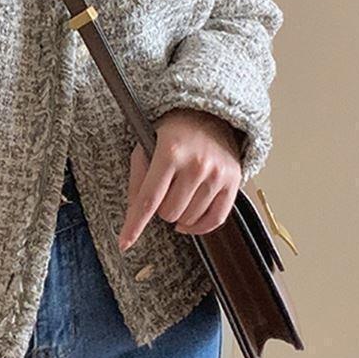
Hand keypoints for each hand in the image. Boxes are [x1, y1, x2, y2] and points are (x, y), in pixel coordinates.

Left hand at [117, 108, 243, 249]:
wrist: (210, 115)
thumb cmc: (173, 132)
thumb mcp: (146, 145)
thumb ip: (138, 178)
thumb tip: (134, 212)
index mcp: (170, 152)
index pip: (149, 198)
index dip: (135, 224)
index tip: (125, 243)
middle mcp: (196, 164)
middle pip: (169, 213)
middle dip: (161, 208)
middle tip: (164, 191)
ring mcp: (217, 174)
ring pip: (190, 219)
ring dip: (179, 215)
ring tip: (178, 195)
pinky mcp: (234, 181)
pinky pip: (216, 220)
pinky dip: (200, 227)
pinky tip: (190, 220)